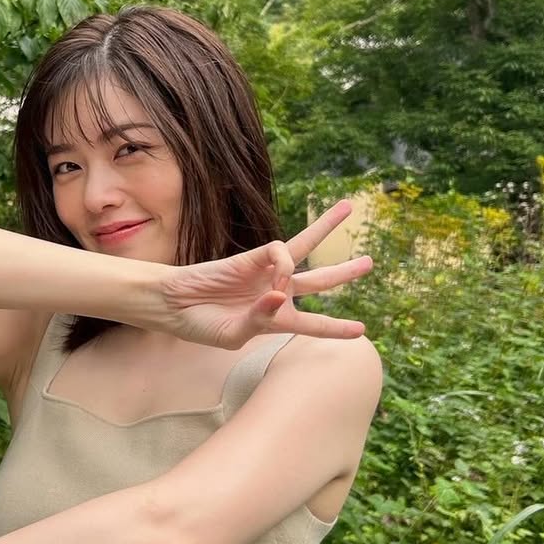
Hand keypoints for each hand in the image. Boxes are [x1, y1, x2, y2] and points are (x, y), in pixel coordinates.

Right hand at [159, 199, 373, 348]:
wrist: (173, 304)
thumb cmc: (201, 325)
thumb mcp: (233, 336)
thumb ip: (260, 320)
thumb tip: (282, 295)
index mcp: (275, 320)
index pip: (312, 323)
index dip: (336, 327)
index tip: (362, 329)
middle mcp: (275, 293)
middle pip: (318, 280)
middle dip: (344, 272)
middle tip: (370, 262)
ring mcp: (265, 273)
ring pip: (303, 249)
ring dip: (325, 229)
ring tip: (347, 208)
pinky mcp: (252, 256)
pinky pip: (279, 252)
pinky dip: (283, 265)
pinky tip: (276, 279)